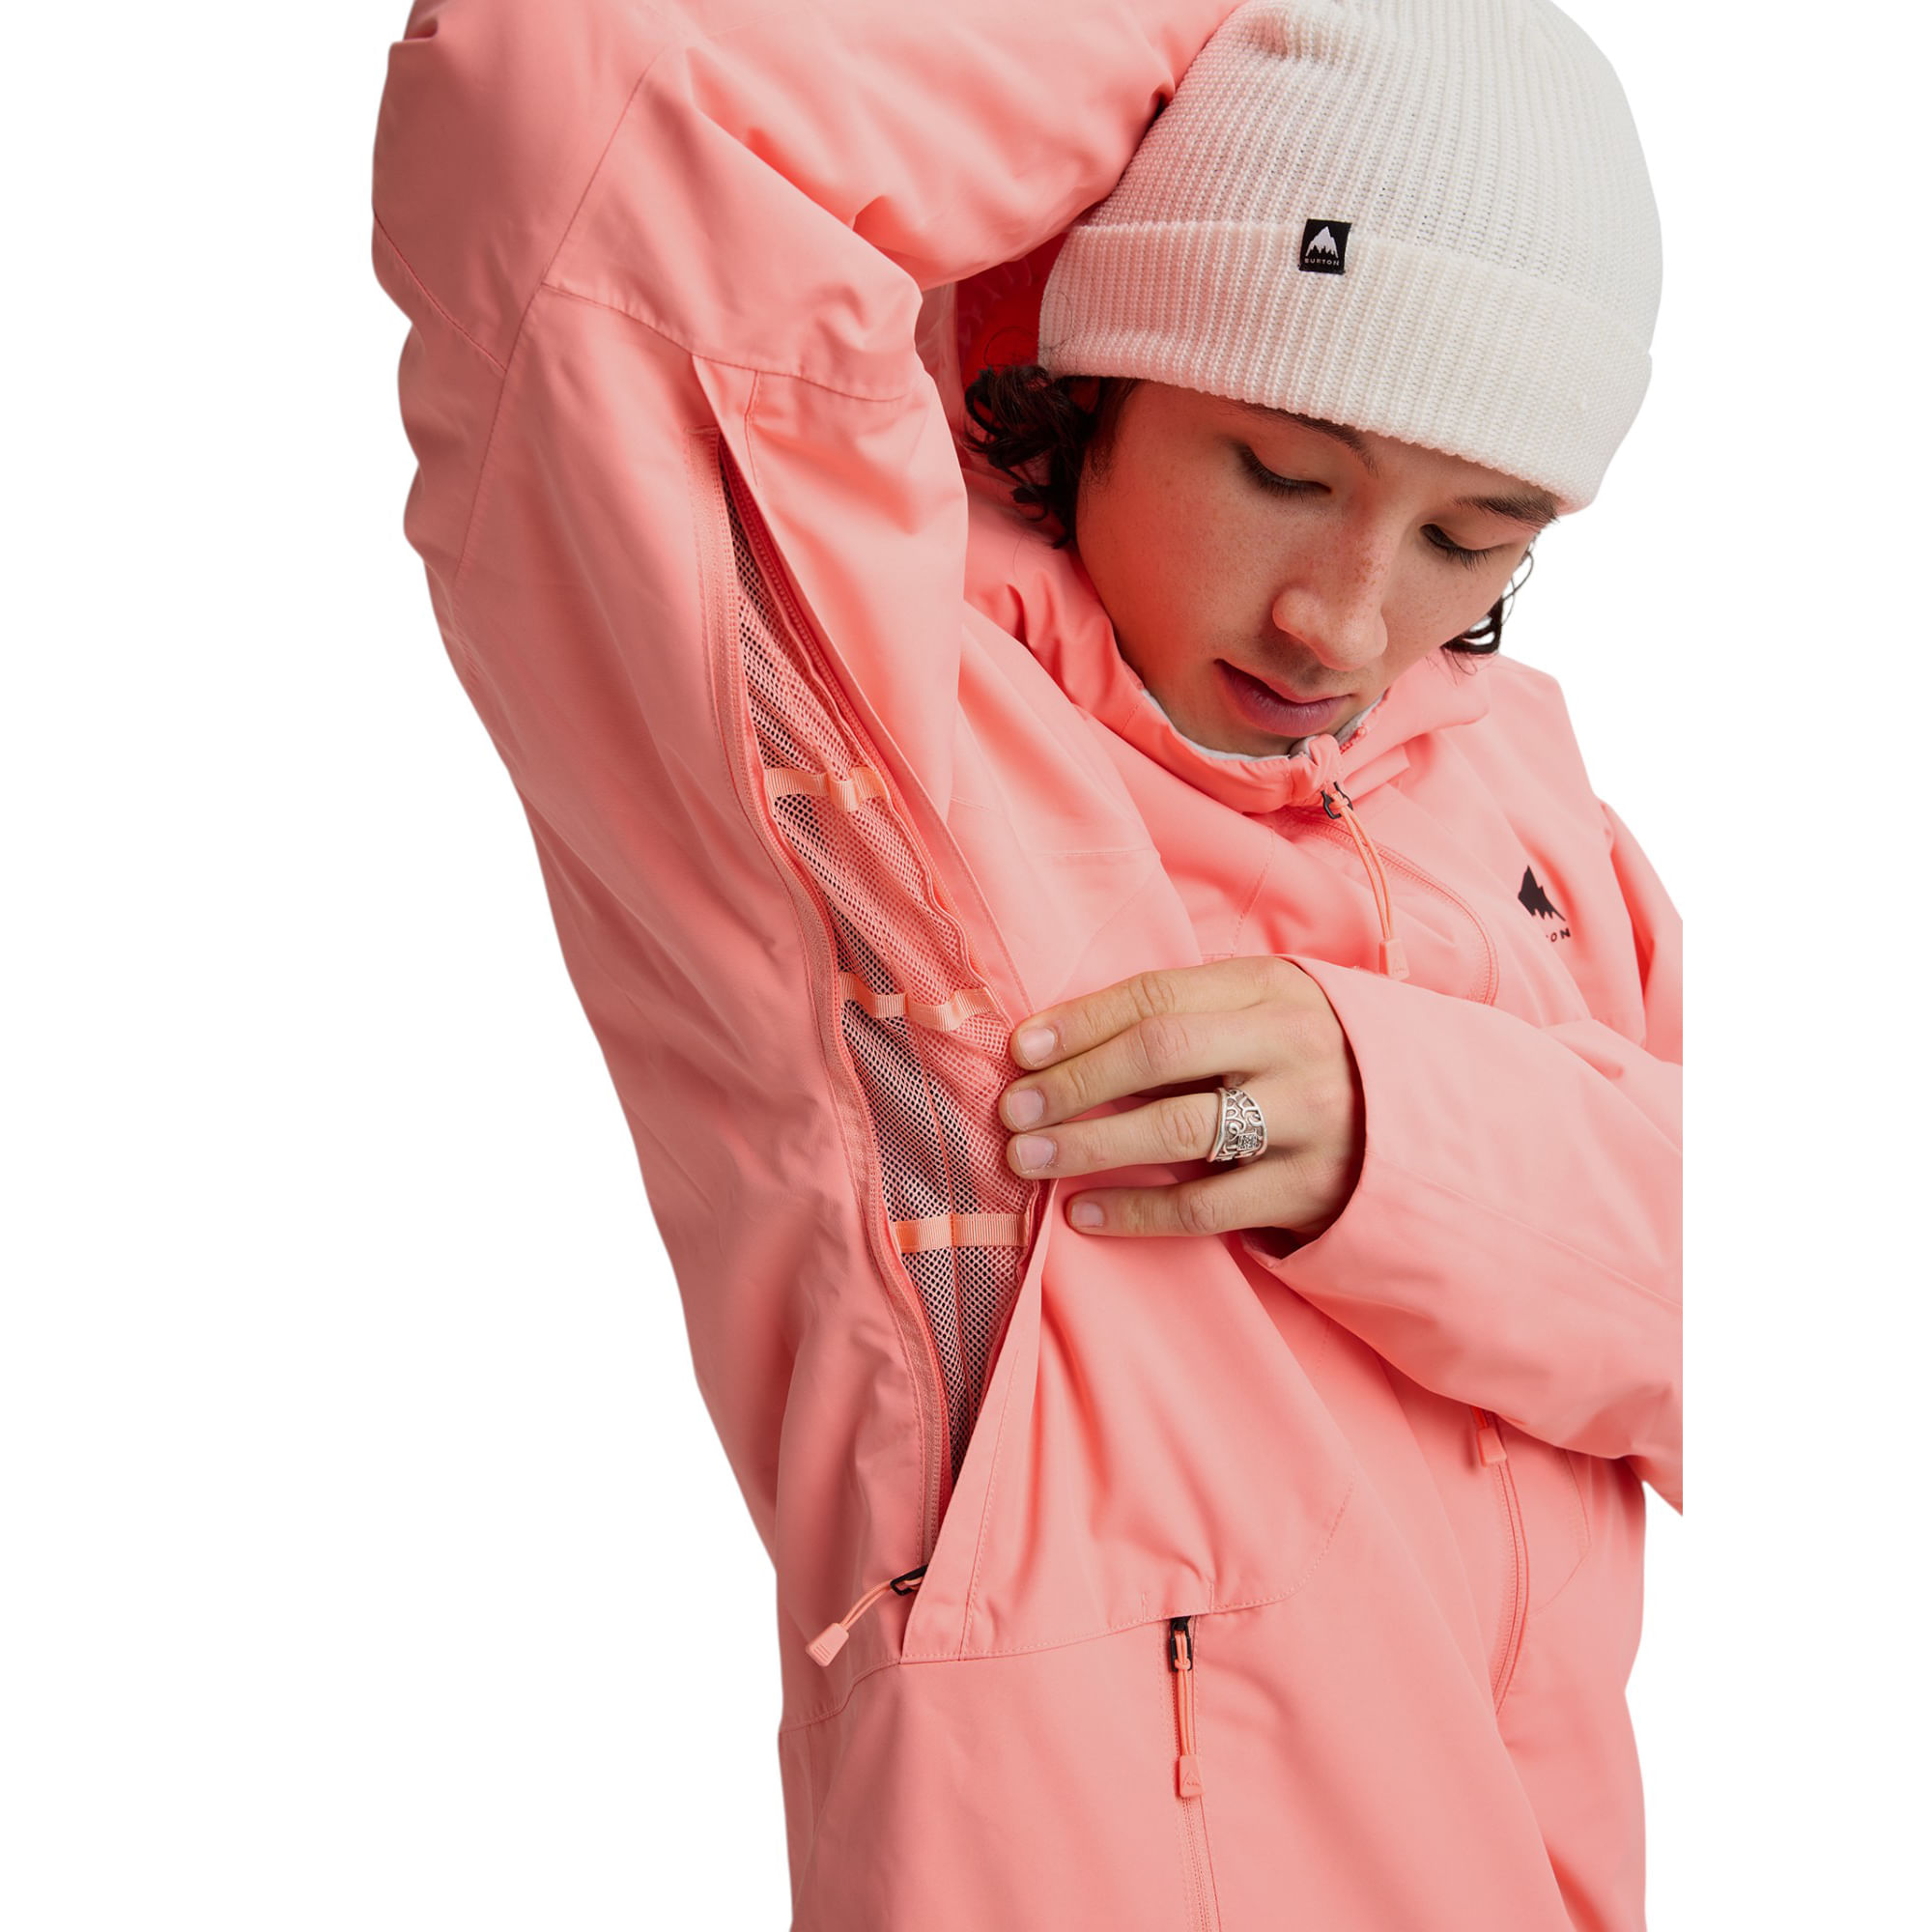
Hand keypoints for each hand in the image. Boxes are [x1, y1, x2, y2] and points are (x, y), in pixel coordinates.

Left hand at [998, 957, 1364, 1240]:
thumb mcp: (1267, 1009)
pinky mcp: (1309, 1189)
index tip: (1019, 1048)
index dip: (1080, 1021)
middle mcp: (1290, 1046)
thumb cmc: (1311, 1055)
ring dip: (1090, 1145)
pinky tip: (1083, 1213)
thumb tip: (1064, 1037)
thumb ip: (1190, 1012)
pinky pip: (1206, 1207)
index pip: (1158, 996)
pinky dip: (1136, 1212)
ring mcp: (1304, 1120)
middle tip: (1013, 1109)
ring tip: (1027, 1159)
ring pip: (1178, 1131)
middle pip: (1160, 1055)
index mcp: (1272, 988)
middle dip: (1074, 1082)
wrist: (1426, 1124)